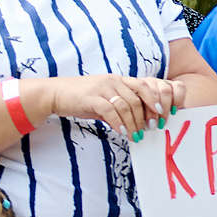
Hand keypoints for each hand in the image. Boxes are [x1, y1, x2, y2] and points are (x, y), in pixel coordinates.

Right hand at [32, 73, 181, 134]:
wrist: (55, 93)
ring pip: (126, 105)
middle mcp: (113, 81)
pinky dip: (118, 122)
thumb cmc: (82, 98)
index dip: (155, 100)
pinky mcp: (90, 98)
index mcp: (119, 80)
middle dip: (146, 115)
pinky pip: (110, 110)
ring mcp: (102, 88)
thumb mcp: (105, 101)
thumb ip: (120, 109)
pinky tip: (121, 132)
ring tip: (135, 136)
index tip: (161, 115)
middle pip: (138, 98)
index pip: (144, 86)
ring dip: (133, 123)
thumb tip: (136, 124)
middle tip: (149, 130)